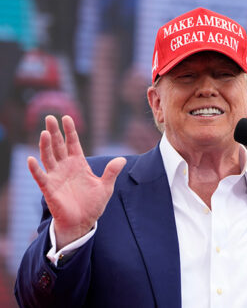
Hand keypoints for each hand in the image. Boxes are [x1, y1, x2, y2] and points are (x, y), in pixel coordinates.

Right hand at [28, 115, 125, 248]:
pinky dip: (35, 169)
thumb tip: (122, 159)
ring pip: (48, 157)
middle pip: (58, 146)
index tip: (66, 117)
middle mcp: (65, 167)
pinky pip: (41, 177)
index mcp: (79, 164)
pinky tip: (31, 160)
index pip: (73, 143)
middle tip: (50, 117)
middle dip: (54, 132)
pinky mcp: (49, 189)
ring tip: (44, 133)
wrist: (83, 222)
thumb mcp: (106, 187)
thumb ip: (111, 172)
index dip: (70, 131)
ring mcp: (56, 177)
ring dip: (45, 145)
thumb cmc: (93, 204)